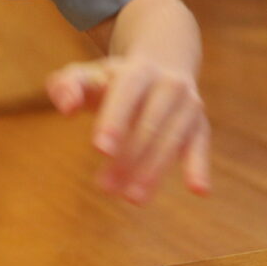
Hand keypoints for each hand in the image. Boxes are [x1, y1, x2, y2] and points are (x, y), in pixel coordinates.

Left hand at [47, 55, 210, 203]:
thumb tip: (67, 108)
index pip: (126, 94)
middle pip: (149, 123)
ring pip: (172, 140)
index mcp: (138, 70)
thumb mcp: (85, 76)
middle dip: (128, 157)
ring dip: (153, 171)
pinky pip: (200, 147)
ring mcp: (188, 106)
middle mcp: (169, 85)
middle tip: (105, 188)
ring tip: (132, 198)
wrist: (161, 66)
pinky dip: (199, 167)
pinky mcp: (199, 126)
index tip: (100, 150)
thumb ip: (66, 86)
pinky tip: (198, 190)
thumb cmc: (110, 80)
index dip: (115, 120)